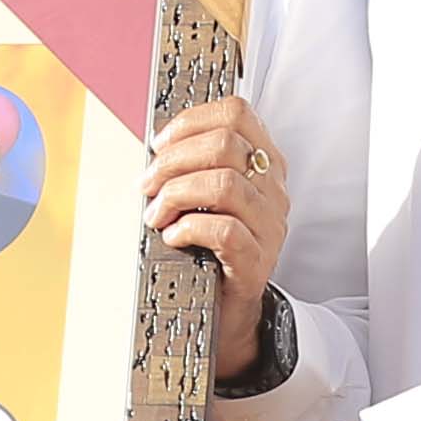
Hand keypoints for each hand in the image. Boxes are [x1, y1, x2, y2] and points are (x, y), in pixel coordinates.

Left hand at [142, 96, 291, 311]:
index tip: (159, 144)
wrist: (228, 307)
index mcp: (263, 162)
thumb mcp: (207, 198)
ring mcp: (268, 224)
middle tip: (148, 184)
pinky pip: (223, 230)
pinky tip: (173, 235)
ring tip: (157, 214)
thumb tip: (153, 148)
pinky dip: (187, 228)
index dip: (190, 121)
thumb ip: (193, 166)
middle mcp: (272, 188)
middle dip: (173, 160)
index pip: (237, 113)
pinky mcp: (256, 259)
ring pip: (223, 184)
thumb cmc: (212, 247)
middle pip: (226, 144)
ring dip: (176, 194)